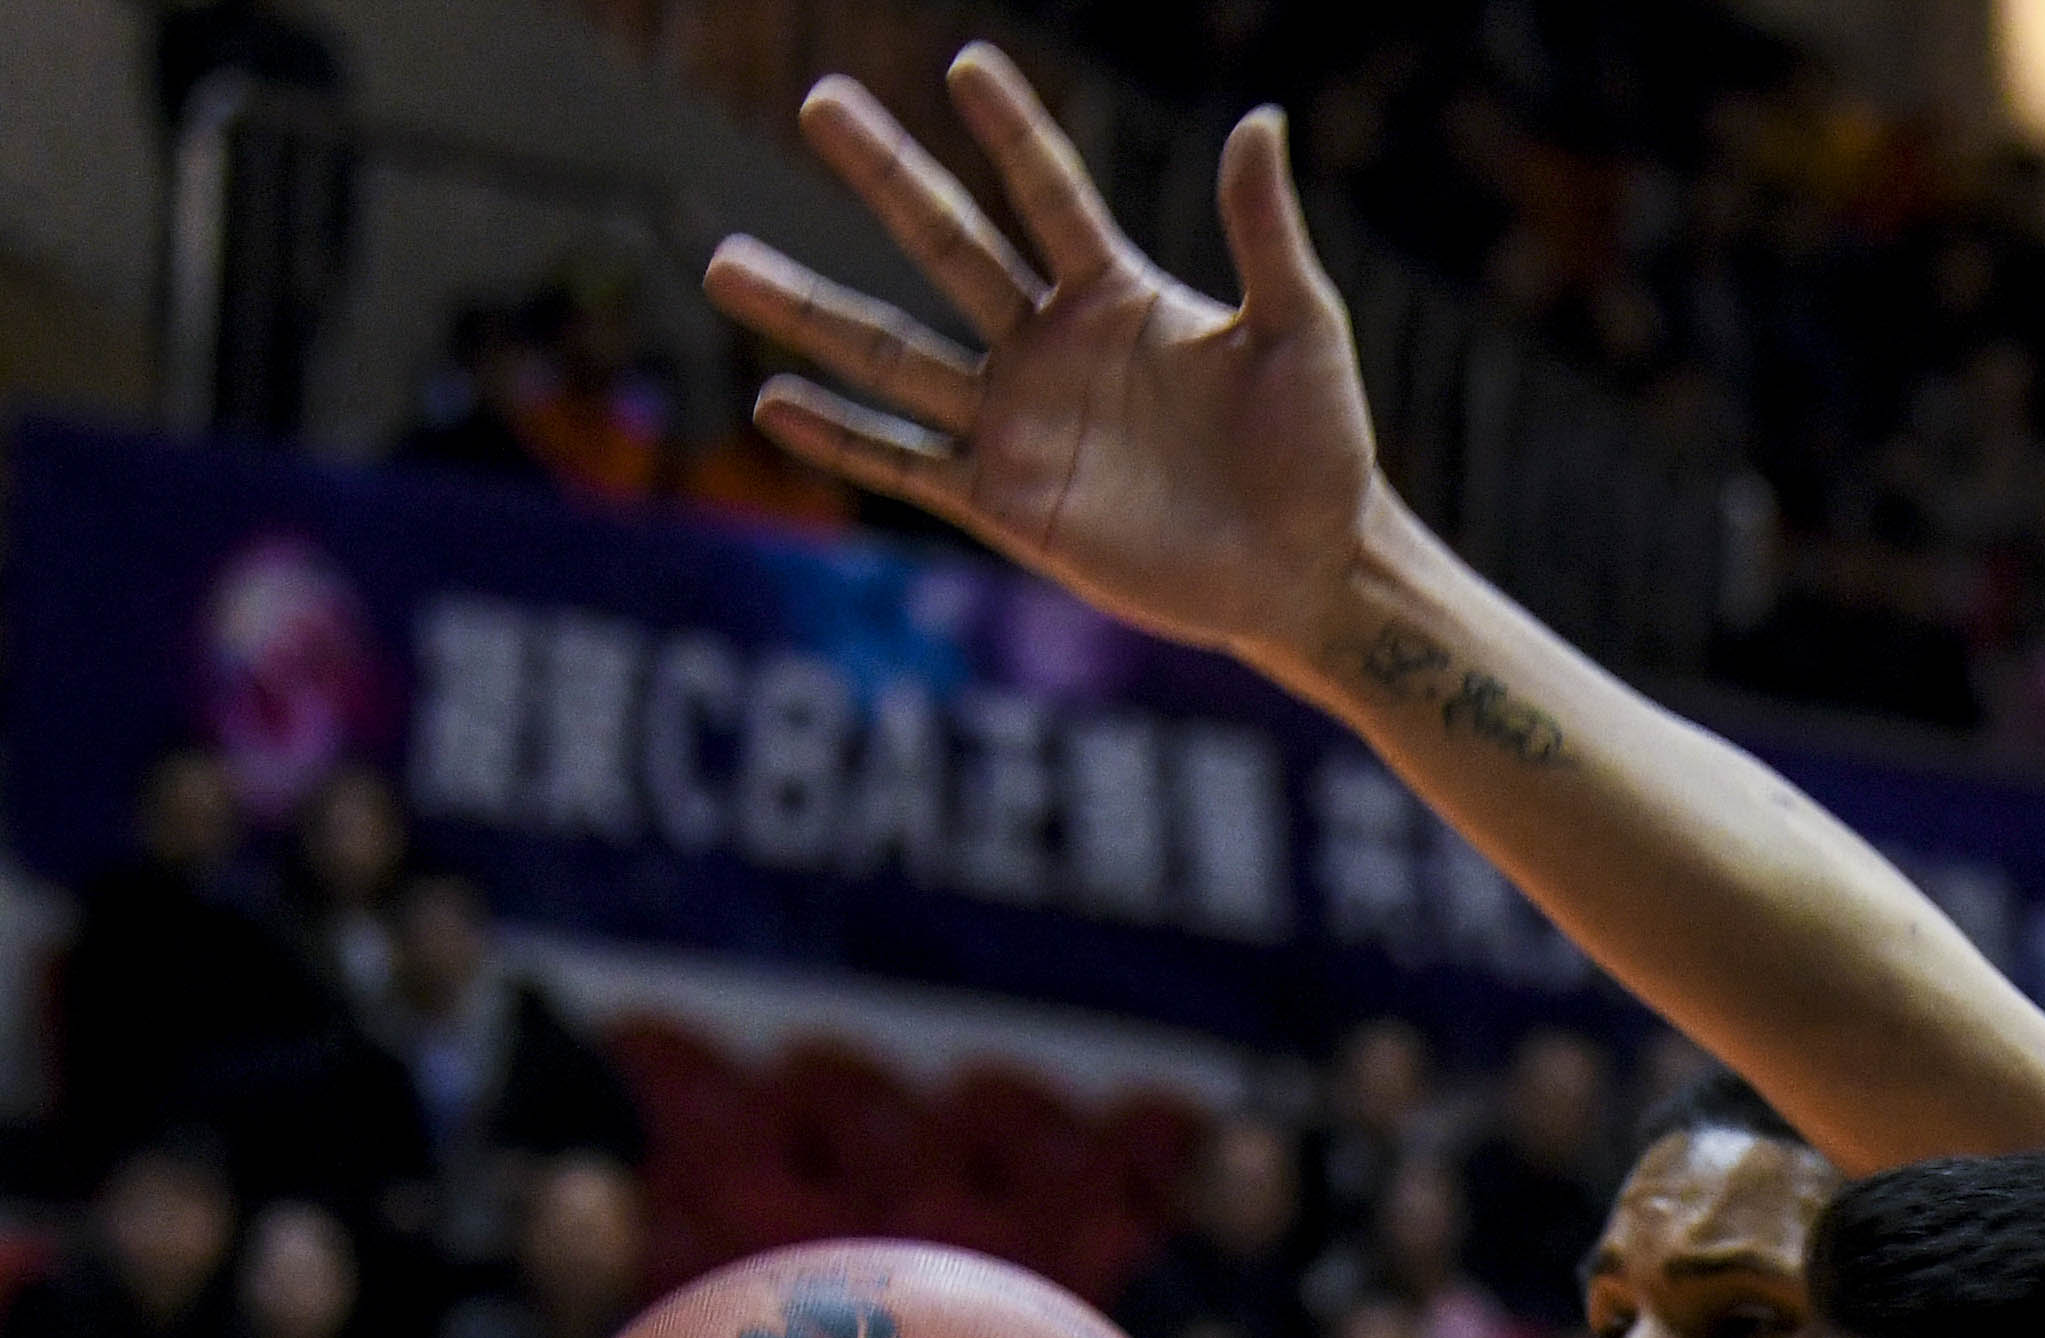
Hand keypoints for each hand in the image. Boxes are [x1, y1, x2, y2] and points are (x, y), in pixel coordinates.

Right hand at [704, 50, 1379, 666]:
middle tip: (819, 100)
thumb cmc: (1320, 448)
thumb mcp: (1302, 329)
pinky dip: (840, 437)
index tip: (964, 62)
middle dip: (887, 174)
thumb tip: (1260, 122)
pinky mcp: (1007, 503)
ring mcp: (1020, 424)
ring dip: (812, 310)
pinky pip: (908, 462)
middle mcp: (1052, 346)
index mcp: (1119, 294)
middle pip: (950, 244)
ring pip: (898, 353)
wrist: (1310, 569)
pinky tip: (773, 401)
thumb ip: (1266, 234)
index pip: (1049, 193)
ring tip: (725, 263)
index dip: (1013, 130)